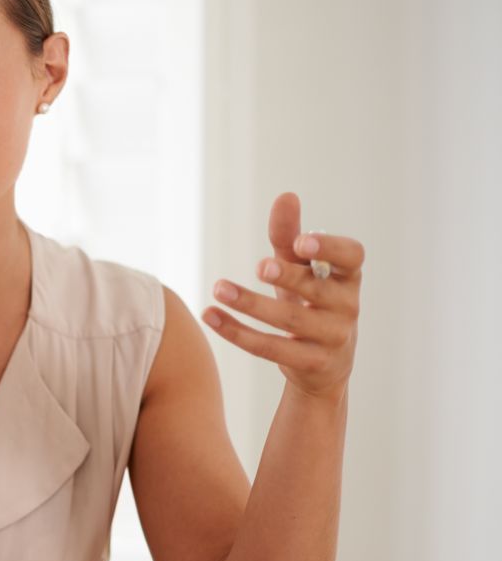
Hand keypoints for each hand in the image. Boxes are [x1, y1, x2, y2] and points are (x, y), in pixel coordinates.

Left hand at [201, 192, 362, 400]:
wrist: (323, 364)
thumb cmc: (310, 302)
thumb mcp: (302, 270)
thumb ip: (290, 237)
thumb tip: (286, 196)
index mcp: (347, 277)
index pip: (352, 257)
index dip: (330, 248)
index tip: (303, 242)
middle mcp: (347, 306)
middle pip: (316, 290)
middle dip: (288, 277)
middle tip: (259, 266)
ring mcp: (332, 337)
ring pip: (289, 321)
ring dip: (250, 303)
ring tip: (219, 288)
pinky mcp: (312, 363)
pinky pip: (270, 348)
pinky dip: (237, 332)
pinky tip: (210, 315)